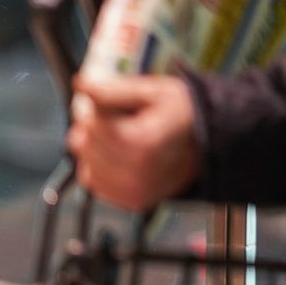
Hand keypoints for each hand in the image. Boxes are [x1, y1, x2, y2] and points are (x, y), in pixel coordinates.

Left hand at [68, 73, 199, 212]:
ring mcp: (129, 190)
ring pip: (83, 160)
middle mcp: (134, 172)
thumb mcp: (156, 91)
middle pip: (83, 141)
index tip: (108, 102)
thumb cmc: (182, 116)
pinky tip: (121, 156)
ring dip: (94, 146)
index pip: (92, 122)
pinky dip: (99, 165)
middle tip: (120, 120)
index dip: (97, 107)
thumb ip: (115, 89)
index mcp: (143, 143)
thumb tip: (81, 84)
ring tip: (124, 138)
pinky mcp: (125, 200)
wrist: (204, 149)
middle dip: (93, 126)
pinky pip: (90, 179)